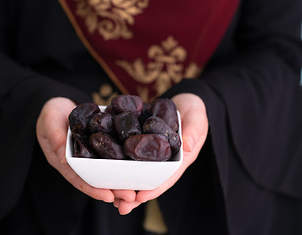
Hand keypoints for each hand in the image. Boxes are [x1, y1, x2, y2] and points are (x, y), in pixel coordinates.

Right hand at [36, 97, 136, 203]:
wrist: (59, 102)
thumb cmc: (50, 112)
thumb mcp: (50, 121)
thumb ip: (56, 138)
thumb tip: (65, 159)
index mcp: (63, 160)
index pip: (78, 178)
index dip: (93, 189)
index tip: (109, 197)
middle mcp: (78, 161)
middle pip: (96, 178)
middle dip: (113, 189)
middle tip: (131, 197)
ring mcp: (90, 154)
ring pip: (106, 170)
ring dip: (121, 180)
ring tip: (138, 189)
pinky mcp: (99, 145)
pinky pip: (111, 155)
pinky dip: (123, 162)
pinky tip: (137, 167)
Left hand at [115, 93, 208, 213]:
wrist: (184, 100)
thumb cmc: (194, 109)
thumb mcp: (197, 117)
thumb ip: (194, 130)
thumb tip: (187, 147)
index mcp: (180, 158)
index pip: (168, 177)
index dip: (155, 188)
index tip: (140, 198)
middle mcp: (165, 160)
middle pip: (150, 180)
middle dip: (136, 194)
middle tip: (121, 205)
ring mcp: (153, 153)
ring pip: (139, 172)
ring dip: (126, 184)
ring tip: (110, 196)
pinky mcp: (143, 144)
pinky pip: (131, 156)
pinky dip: (120, 164)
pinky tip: (107, 169)